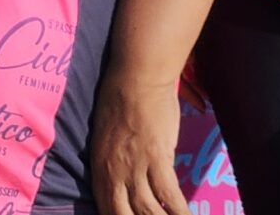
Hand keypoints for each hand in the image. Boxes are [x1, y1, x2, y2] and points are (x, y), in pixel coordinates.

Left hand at [90, 74, 186, 214]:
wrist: (136, 77)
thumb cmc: (121, 100)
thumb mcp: (106, 138)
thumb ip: (114, 163)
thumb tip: (127, 183)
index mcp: (99, 167)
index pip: (105, 209)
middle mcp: (113, 172)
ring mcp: (135, 167)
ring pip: (149, 212)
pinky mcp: (157, 159)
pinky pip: (170, 197)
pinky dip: (180, 213)